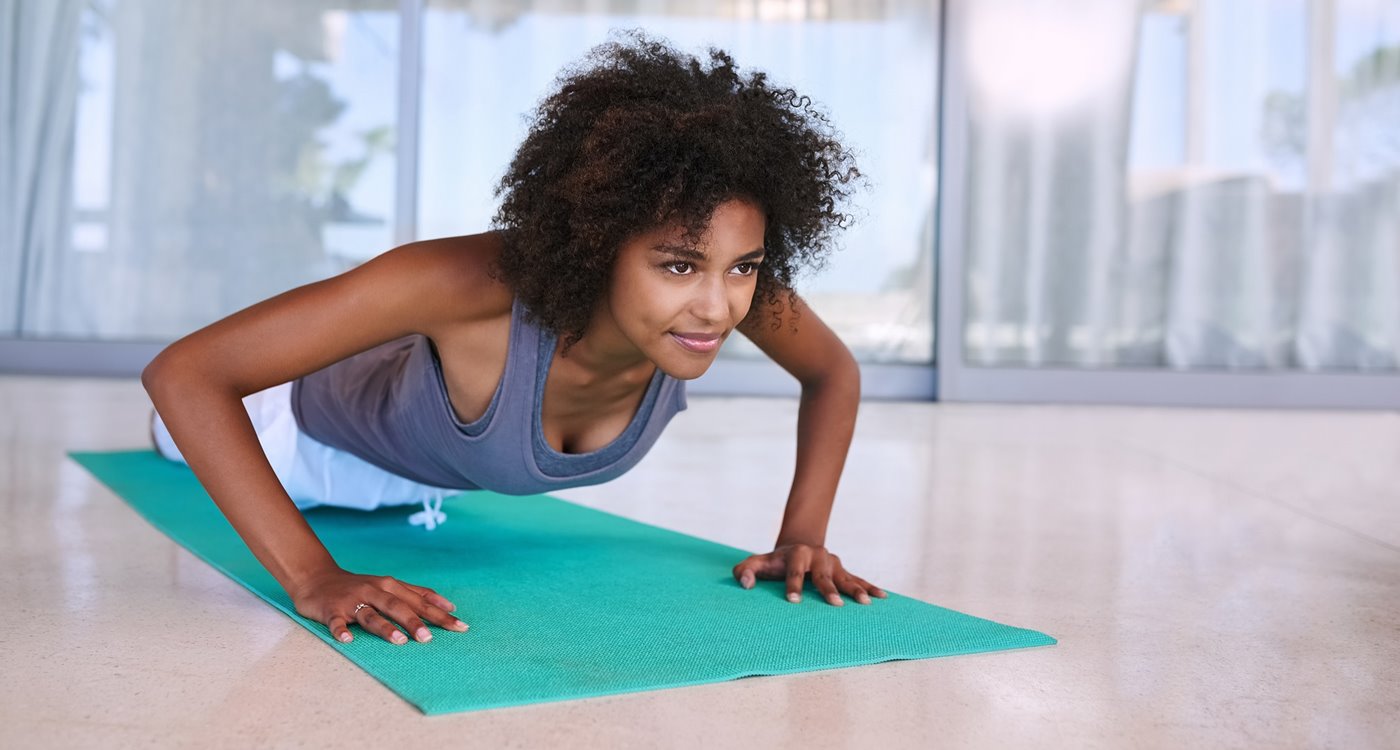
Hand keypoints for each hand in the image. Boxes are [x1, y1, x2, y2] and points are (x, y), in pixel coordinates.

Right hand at [288, 567, 469, 644]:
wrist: (317, 578)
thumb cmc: (360, 586)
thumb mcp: (389, 586)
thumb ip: (417, 594)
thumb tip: (448, 606)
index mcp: (391, 586)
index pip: (420, 601)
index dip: (440, 614)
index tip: (460, 627)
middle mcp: (374, 591)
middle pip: (398, 607)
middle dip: (414, 621)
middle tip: (429, 638)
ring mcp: (353, 601)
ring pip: (371, 614)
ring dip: (385, 627)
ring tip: (399, 640)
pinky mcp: (332, 610)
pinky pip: (336, 622)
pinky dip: (341, 630)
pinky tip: (347, 640)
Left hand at [732, 543, 887, 605]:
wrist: (797, 545)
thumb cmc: (773, 562)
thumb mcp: (756, 562)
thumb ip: (745, 571)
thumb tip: (746, 585)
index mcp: (795, 554)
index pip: (793, 571)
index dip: (792, 585)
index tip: (793, 601)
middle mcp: (816, 556)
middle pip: (822, 575)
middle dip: (828, 590)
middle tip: (835, 604)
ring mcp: (832, 563)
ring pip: (844, 577)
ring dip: (855, 589)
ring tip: (865, 603)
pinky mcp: (842, 569)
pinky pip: (858, 579)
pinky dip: (869, 587)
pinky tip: (881, 597)